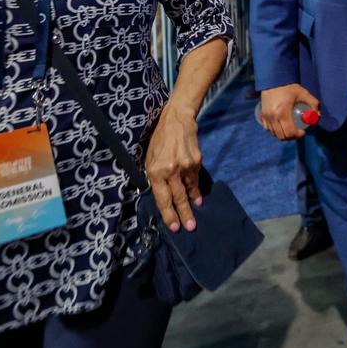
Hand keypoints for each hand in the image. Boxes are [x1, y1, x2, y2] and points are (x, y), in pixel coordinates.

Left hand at [145, 102, 202, 232]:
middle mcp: (171, 171)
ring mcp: (186, 166)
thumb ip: (155, 176)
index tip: (174, 227)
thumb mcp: (149, 158)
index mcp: (156, 172)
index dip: (168, 214)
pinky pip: (195, 178)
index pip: (163, 198)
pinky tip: (197, 195)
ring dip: (192, 201)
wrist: (176, 120)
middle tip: (190, 227)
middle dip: (184, 215)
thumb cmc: (158, 140)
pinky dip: (196, 187)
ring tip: (196, 210)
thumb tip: (162, 194)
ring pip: (190, 189)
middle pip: (178, 198)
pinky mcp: (197, 161)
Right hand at [259, 83, 318, 140]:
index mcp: (283, 113)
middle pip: (282, 136)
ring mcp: (266, 117)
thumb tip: (318, 115)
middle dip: (292, 137)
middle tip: (298, 132)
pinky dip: (275, 131)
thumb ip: (313, 104)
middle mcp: (273, 117)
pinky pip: (268, 129)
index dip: (298, 135)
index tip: (303, 132)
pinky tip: (281, 127)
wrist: (273, 79)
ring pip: (274, 134)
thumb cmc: (289, 87)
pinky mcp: (262, 115)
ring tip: (290, 130)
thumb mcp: (303, 93)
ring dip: (283, 135)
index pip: (290, 132)